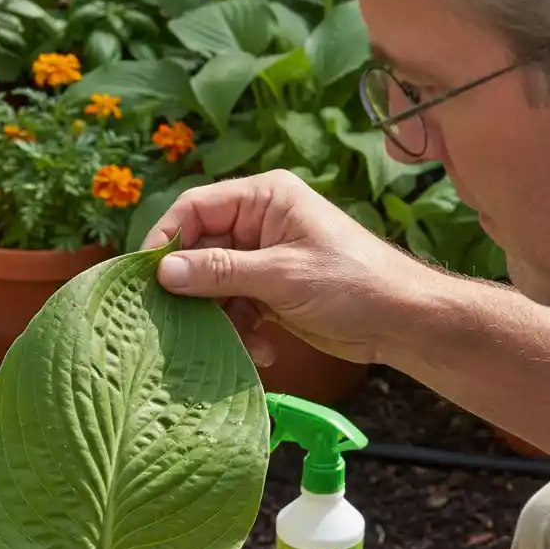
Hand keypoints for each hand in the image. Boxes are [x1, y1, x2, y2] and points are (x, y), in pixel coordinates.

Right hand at [141, 169, 434, 366]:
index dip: (167, 238)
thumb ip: (220, 272)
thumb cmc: (351, 284)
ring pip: (214, 283)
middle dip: (194, 287)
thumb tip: (163, 271)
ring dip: (220, 316)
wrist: (401, 322)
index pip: (195, 207)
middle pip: (200, 249)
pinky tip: (262, 350)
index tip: (148, 277)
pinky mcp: (269, 289)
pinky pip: (235, 305)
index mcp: (264, 197)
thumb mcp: (281, 276)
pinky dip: (241, 329)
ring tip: (235, 340)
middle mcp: (258, 221)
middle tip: (178, 320)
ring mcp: (263, 257)